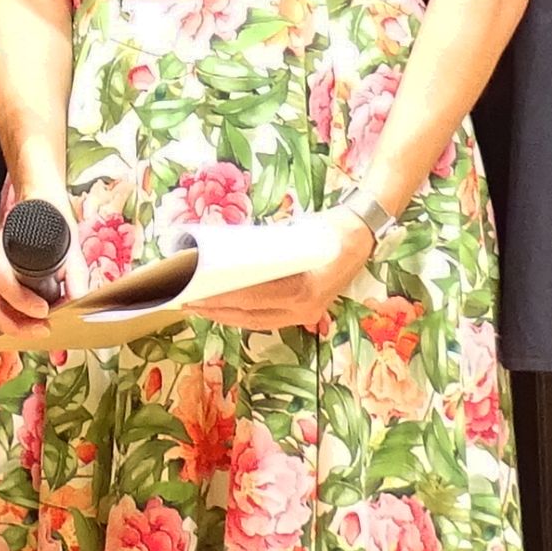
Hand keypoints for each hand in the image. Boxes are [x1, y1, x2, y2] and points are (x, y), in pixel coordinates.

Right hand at [0, 197, 64, 340]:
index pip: (2, 280)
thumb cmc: (51, 226)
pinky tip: (30, 324)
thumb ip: (76, 279)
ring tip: (40, 330)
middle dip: (17, 324)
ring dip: (14, 327)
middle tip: (44, 329)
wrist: (42, 207)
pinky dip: (11, 321)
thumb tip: (79, 306)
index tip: (45, 311)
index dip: (22, 301)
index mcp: (1, 247)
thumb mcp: (69, 250)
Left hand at [198, 211, 378, 334]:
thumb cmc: (332, 228)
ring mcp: (307, 314)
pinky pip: (267, 319)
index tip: (195, 295)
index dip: (221, 299)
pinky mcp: (306, 313)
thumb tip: (226, 254)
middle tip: (187, 302)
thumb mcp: (298, 232)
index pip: (252, 299)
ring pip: (256, 322)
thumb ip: (266, 249)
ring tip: (200, 307)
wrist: (364, 233)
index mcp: (304, 289)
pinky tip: (225, 309)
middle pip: (250, 316)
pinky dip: (244, 315)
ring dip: (227, 315)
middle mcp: (306, 308)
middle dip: (216, 311)